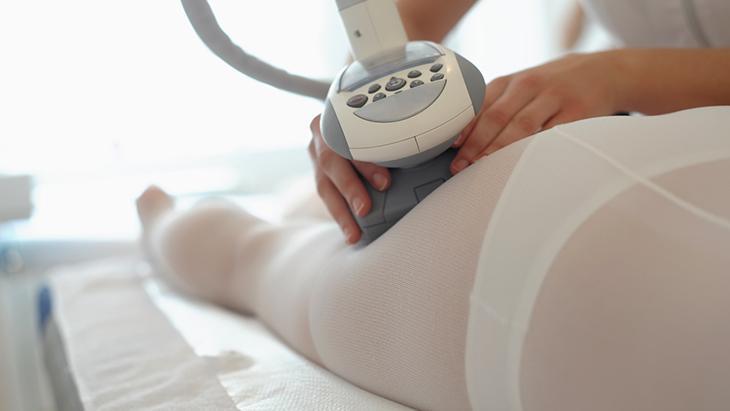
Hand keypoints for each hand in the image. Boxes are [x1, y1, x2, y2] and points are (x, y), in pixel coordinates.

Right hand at [308, 115, 390, 243]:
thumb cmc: (371, 125)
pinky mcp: (318, 173)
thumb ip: (391, 139)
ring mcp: (315, 155)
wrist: (348, 121)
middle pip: (331, 163)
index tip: (385, 183)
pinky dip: (340, 214)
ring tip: (353, 234)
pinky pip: (327, 196)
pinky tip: (351, 232)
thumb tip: (425, 157)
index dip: (366, 163)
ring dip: (341, 212)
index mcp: (337, 118)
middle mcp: (322, 136)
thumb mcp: (380, 125)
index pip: (349, 140)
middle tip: (364, 210)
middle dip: (350, 189)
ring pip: (324, 185)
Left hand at [450, 51, 623, 173]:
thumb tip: (464, 138)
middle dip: (476, 144)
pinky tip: (520, 165)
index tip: (452, 148)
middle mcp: (529, 85)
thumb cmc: (553, 85)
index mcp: (511, 81)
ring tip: (484, 168)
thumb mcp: (523, 86)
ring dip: (499, 150)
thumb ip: (497, 106)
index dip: (465, 128)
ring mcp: (553, 97)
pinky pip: (551, 135)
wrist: (603, 71)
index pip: (480, 105)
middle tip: (462, 166)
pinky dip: (534, 151)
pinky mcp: (576, 112)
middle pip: (497, 117)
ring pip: (521, 127)